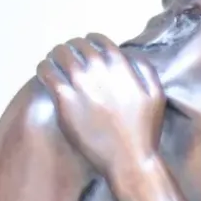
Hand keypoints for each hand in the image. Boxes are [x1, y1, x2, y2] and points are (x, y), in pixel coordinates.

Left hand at [36, 33, 164, 181]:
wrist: (129, 160)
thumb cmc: (144, 131)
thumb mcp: (156, 96)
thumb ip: (145, 69)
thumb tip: (128, 55)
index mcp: (121, 67)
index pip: (98, 40)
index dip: (90, 41)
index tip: (86, 48)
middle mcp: (99, 71)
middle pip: (77, 45)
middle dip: (72, 47)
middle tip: (67, 55)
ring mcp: (80, 85)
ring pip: (59, 55)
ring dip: (55, 55)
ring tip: (54, 62)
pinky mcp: (64, 101)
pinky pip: (47, 73)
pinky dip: (44, 68)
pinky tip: (45, 73)